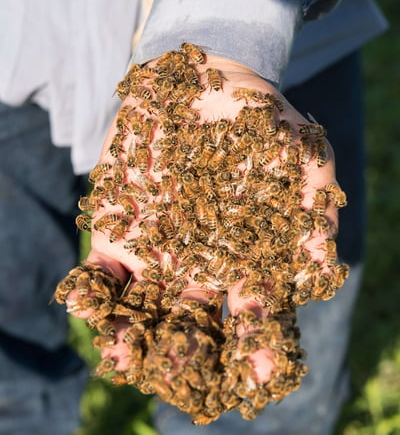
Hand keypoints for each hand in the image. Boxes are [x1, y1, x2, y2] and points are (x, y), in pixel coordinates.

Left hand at [59, 48, 346, 421]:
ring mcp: (157, 249)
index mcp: (242, 256)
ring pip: (143, 305)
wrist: (204, 85)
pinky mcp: (119, 229)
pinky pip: (103, 268)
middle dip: (188, 350)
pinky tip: (84, 304)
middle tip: (182, 377)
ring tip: (123, 356)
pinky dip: (92, 290)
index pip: (252, 311)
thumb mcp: (302, 156)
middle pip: (193, 319)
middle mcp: (200, 263)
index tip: (258, 372)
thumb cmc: (258, 121)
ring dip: (132, 333)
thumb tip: (320, 268)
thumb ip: (314, 209)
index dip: (256, 342)